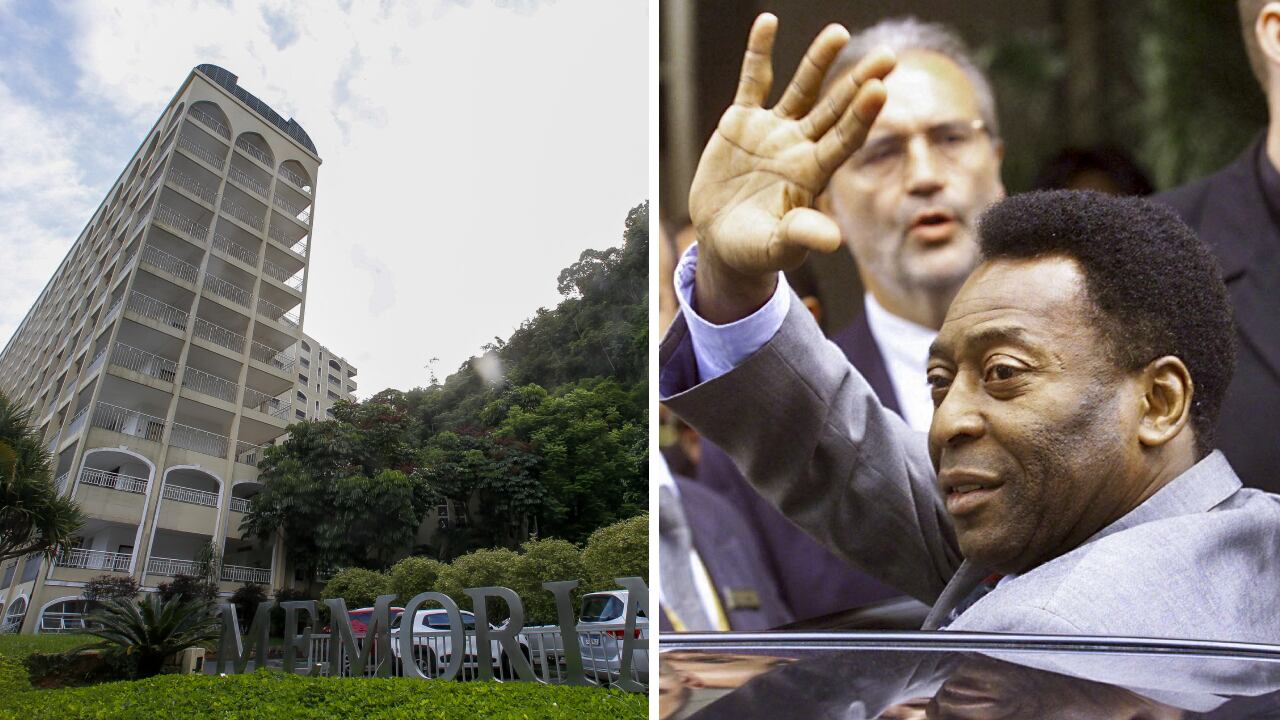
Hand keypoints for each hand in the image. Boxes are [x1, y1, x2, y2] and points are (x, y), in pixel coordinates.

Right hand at [688, 14, 894, 322]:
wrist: (722, 243)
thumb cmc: (755, 250)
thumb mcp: (777, 247)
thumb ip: (802, 236)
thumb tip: (833, 240)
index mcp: (812, 174)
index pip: (844, 139)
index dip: (861, 116)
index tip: (880, 90)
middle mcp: (800, 146)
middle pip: (834, 108)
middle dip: (857, 82)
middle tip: (886, 56)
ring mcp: (773, 132)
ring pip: (801, 89)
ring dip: (818, 61)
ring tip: (839, 32)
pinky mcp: (742, 123)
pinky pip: (752, 82)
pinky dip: (758, 53)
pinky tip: (767, 22)